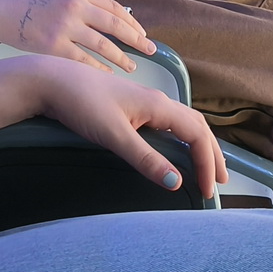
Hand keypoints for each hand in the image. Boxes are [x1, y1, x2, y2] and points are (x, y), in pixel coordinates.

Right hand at [0, 0, 155, 71]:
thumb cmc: (28, 2)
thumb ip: (82, 3)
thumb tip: (110, 16)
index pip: (115, 8)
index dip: (132, 23)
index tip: (143, 34)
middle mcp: (75, 8)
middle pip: (115, 26)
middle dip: (136, 40)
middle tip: (151, 51)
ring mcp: (65, 28)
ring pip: (103, 46)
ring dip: (121, 58)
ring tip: (132, 67)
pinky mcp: (54, 47)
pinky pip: (84, 61)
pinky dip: (99, 69)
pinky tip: (108, 76)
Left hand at [24, 58, 227, 197]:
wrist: (51, 81)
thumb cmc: (82, 104)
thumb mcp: (114, 136)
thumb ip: (146, 159)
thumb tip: (177, 182)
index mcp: (158, 105)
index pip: (196, 134)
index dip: (207, 163)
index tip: (208, 191)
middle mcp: (156, 101)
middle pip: (196, 126)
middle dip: (212, 153)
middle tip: (221, 181)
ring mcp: (144, 102)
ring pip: (183, 122)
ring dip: (199, 144)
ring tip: (207, 166)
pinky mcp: (130, 106)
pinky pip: (168, 122)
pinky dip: (181, 138)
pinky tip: (175, 148)